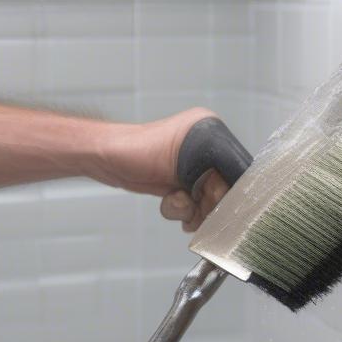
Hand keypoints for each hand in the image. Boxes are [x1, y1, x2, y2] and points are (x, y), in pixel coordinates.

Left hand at [99, 107, 229, 232]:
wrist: (104, 160)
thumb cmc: (132, 150)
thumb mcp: (179, 159)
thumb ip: (211, 172)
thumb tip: (231, 193)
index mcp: (210, 130)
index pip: (236, 167)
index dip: (227, 190)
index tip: (214, 201)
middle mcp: (207, 147)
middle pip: (226, 188)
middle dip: (209, 203)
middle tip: (193, 206)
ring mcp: (195, 166)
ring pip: (211, 201)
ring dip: (195, 210)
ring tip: (175, 202)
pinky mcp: (183, 182)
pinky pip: (197, 206)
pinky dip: (186, 212)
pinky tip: (171, 203)